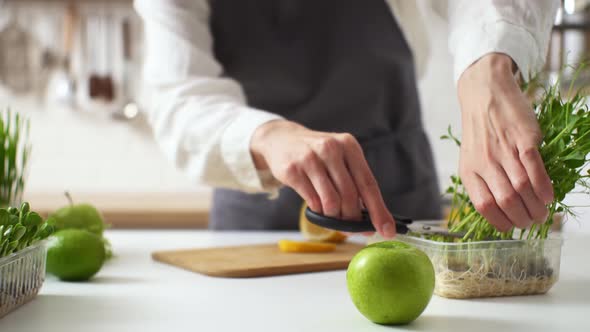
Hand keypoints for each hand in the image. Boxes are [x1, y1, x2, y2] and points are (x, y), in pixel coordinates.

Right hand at [250, 120, 395, 237]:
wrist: (281, 139)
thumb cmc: (318, 155)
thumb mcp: (340, 158)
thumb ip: (355, 183)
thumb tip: (372, 218)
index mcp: (349, 146)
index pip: (368, 183)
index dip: (379, 210)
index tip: (387, 230)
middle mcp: (331, 149)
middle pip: (350, 195)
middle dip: (352, 218)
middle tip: (352, 229)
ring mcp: (310, 159)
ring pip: (331, 201)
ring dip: (334, 216)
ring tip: (332, 216)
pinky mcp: (293, 170)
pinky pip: (312, 201)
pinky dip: (318, 210)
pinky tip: (317, 206)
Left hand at [457, 53, 553, 230]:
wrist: (485, 93)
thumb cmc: (481, 130)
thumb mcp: (472, 157)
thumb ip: (483, 179)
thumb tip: (501, 208)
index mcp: (469, 170)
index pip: (483, 205)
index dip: (500, 221)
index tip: (511, 227)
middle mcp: (484, 163)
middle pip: (505, 200)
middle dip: (521, 218)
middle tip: (532, 222)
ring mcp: (504, 151)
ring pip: (521, 188)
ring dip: (535, 207)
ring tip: (542, 213)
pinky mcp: (522, 139)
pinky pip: (534, 168)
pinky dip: (543, 187)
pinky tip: (548, 197)